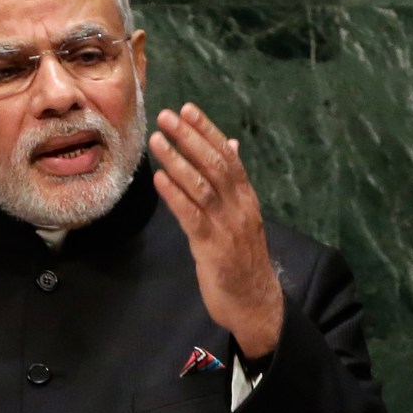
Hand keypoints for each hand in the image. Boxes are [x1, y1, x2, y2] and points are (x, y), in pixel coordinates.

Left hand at [148, 103, 283, 358]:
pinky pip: (192, 217)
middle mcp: (240, 207)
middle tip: (167, 116)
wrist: (255, 303)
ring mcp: (227, 227)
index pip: (228, 156)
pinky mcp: (212, 249)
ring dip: (178, 161)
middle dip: (190, 138)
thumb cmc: (243, 259)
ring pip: (202, 186)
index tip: (187, 110)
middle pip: (215, 165)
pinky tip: (159, 179)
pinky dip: (174, 196)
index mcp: (246, 198)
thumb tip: (230, 145)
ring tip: (157, 140)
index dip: (207, 131)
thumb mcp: (242, 216)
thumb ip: (233, 184)